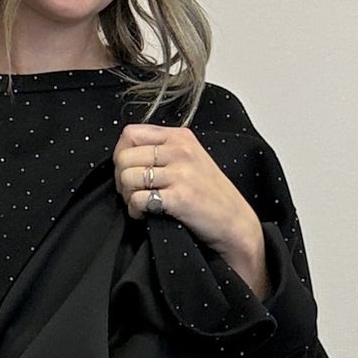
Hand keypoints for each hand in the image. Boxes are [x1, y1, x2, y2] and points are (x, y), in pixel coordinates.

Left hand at [112, 120, 268, 296]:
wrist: (236, 223)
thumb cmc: (211, 195)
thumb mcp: (191, 159)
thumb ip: (163, 150)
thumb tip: (125, 155)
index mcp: (180, 137)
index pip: (130, 134)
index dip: (121, 154)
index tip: (129, 171)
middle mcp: (180, 150)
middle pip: (124, 156)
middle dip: (121, 178)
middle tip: (133, 193)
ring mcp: (181, 173)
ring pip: (127, 177)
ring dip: (127, 196)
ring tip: (141, 204)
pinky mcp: (180, 197)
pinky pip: (138, 199)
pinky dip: (135, 211)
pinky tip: (146, 214)